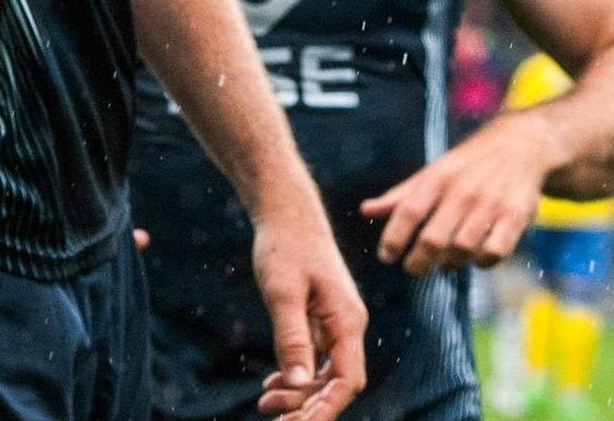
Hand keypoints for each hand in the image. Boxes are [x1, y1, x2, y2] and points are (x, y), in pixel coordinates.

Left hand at [250, 202, 366, 420]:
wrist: (287, 213)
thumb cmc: (285, 246)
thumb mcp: (282, 291)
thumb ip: (292, 337)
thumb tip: (298, 383)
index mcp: (347, 321)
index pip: (346, 381)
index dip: (325, 408)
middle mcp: (347, 327)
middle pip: (336, 383)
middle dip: (307, 406)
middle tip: (269, 415)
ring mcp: (335, 324)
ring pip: (325, 374)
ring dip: (299, 394)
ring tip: (265, 404)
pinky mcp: (320, 320)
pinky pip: (315, 359)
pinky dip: (296, 375)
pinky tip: (273, 384)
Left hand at [359, 111, 556, 274]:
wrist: (520, 146)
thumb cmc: (466, 166)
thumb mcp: (431, 173)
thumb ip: (400, 196)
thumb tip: (365, 210)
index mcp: (437, 178)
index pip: (408, 212)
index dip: (393, 238)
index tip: (386, 257)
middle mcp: (462, 191)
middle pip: (433, 238)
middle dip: (418, 261)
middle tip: (412, 269)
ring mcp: (490, 204)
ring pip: (463, 249)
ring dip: (450, 263)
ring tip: (444, 263)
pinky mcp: (516, 216)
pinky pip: (495, 251)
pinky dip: (482, 262)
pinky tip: (475, 258)